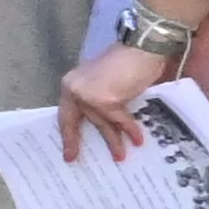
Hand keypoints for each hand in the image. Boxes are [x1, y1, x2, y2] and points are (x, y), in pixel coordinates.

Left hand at [57, 38, 173, 162]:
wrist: (142, 48)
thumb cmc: (128, 64)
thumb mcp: (106, 84)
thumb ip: (99, 99)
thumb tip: (103, 124)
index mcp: (72, 84)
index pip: (66, 114)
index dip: (67, 134)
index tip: (67, 153)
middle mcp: (75, 89)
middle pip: (76, 121)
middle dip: (76, 142)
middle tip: (73, 159)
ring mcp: (89, 95)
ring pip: (101, 123)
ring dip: (113, 141)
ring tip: (121, 157)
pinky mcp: (106, 101)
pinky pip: (119, 121)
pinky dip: (130, 130)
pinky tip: (138, 140)